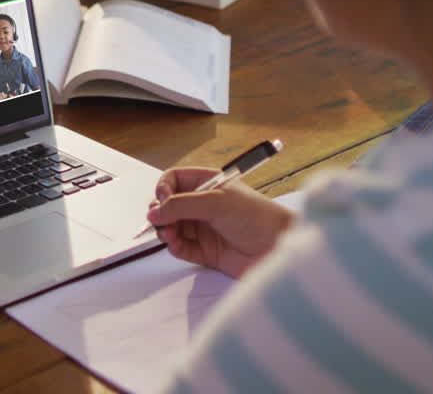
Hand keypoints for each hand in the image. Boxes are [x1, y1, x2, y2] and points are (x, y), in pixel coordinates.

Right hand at [145, 167, 296, 278]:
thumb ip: (182, 205)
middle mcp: (203, 205)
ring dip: (165, 231)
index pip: (174, 180)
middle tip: (161, 221)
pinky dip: (174, 247)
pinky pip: (180, 248)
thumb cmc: (258, 217)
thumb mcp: (217, 203)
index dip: (164, 189)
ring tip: (170, 235)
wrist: (277, 248)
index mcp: (208, 184)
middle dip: (161, 213)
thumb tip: (155, 211)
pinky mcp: (205, 251)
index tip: (162, 200)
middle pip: (168, 205)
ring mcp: (204, 228)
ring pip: (171, 227)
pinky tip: (176, 245)